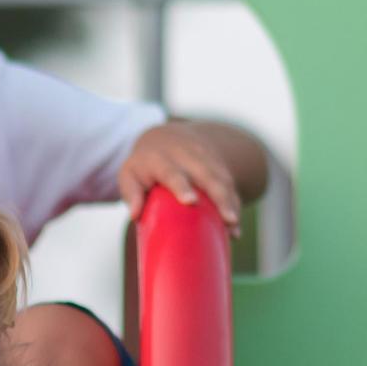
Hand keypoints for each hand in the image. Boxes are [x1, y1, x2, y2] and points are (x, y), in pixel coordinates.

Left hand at [118, 122, 242, 228]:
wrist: (168, 137)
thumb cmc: (145, 165)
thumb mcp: (130, 173)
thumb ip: (131, 191)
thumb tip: (135, 215)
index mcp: (161, 158)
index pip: (172, 171)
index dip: (182, 186)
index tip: (190, 202)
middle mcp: (187, 155)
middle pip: (207, 175)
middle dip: (220, 196)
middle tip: (228, 219)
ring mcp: (206, 158)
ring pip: (223, 179)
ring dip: (231, 202)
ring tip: (234, 226)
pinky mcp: (219, 165)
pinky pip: (230, 184)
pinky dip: (234, 204)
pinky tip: (236, 228)